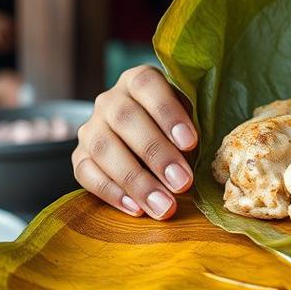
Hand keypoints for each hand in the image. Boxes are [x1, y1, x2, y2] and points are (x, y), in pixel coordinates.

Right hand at [72, 65, 197, 218]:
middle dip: (156, 154)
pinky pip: (86, 173)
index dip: (168, 113)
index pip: (148, 86)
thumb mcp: (188, 116)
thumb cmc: (176, 128)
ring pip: (104, 149)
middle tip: (182, 183)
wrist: (145, 139)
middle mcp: (110, 100)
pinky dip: (111, 193)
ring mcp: (91, 127)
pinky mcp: (79, 156)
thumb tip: (211, 154)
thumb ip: (194, 127)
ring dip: (136, 180)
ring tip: (163, 206)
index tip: (191, 143)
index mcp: (138, 80)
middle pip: (125, 119)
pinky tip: (136, 209)